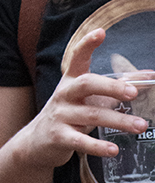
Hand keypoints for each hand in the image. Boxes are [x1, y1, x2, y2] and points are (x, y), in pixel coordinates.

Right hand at [14, 28, 148, 171]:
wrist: (38, 141)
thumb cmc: (70, 113)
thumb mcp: (89, 97)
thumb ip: (116, 86)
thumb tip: (148, 75)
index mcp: (71, 80)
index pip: (78, 57)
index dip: (87, 44)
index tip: (100, 32)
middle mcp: (64, 94)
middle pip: (86, 83)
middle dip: (111, 87)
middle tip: (133, 92)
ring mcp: (60, 115)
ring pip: (90, 115)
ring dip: (118, 120)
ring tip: (140, 125)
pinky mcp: (59, 137)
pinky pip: (80, 141)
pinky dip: (97, 146)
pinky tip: (113, 149)